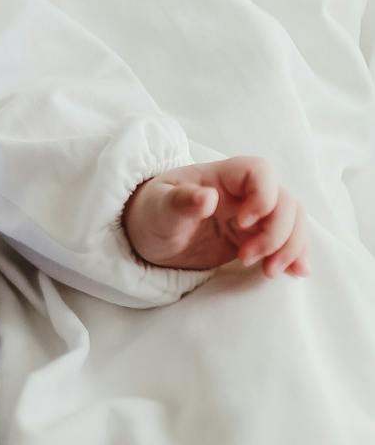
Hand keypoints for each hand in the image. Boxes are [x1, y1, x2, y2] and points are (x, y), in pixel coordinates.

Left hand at [123, 156, 308, 277]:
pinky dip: (294, 256)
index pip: (260, 172)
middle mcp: (243, 193)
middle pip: (284, 201)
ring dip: (289, 247)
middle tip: (247, 258)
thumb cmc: (152, 213)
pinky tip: (295, 273)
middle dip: (277, 232)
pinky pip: (285, 242)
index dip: (262, 196)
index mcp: (221, 176)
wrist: (149, 236)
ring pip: (292, 221)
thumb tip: (207, 197)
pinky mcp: (253, 238)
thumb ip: (181, 201)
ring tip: (269, 272)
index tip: (242, 223)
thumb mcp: (159, 208)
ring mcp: (252, 216)